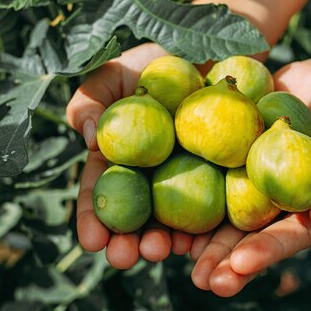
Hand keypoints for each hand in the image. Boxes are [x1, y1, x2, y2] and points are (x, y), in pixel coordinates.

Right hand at [66, 43, 195, 268]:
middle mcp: (149, 179)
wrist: (209, 53)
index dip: (93, 220)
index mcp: (119, 160)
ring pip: (171, 221)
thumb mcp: (114, 73)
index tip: (91, 242)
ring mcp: (185, 182)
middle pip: (135, 218)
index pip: (101, 194)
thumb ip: (91, 100)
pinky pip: (213, 209)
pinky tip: (199, 242)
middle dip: (126, 243)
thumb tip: (89, 140)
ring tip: (163, 252)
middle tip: (125, 257)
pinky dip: (205, 228)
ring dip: (164, 243)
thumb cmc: (154, 63)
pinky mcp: (220, 180)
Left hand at [190, 56, 310, 295]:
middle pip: (246, 238)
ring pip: (218, 217)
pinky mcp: (224, 162)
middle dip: (224, 262)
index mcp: (305, 212)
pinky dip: (183, 197)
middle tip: (202, 282)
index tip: (241, 264)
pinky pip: (202, 180)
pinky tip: (160, 211)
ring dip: (196, 239)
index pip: (287, 237)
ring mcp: (245, 186)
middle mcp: (271, 207)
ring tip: (170, 257)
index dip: (265, 252)